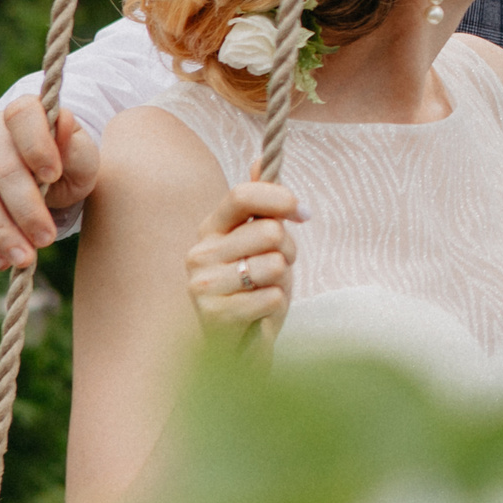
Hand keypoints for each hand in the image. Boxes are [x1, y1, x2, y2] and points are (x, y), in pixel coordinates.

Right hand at [0, 95, 101, 269]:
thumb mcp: (82, 159)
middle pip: (1, 168)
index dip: (36, 145)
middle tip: (46, 240)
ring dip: (1, 231)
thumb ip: (76, 146)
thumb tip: (63, 122)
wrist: (44, 176)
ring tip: (24, 258)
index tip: (54, 176)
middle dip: (25, 209)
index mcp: (24, 111)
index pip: (23, 116)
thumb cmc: (66, 165)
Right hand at [186, 181, 306, 344]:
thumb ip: (262, 203)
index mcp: (212, 227)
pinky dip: (275, 307)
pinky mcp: (213, 315)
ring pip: (274, 265)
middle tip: (276, 270)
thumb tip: (261, 157)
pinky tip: (258, 315)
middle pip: (270, 231)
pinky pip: (271, 297)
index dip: (280, 199)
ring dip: (282, 282)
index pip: (243, 195)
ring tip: (264, 293)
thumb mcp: (263, 241)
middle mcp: (200, 252)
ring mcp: (203, 284)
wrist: (239, 345)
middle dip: (288, 252)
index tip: (302, 212)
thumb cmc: (255, 288)